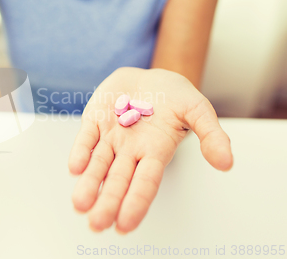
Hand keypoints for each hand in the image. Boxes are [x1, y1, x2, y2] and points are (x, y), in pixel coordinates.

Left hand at [69, 67, 232, 233]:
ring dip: (88, 182)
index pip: (145, 183)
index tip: (125, 225)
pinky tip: (75, 167)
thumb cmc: (174, 97)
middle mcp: (130, 150)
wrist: (150, 77)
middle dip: (107, 202)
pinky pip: (86, 138)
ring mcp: (111, 136)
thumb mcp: (198, 110)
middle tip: (97, 224)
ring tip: (80, 203)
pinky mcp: (94, 120)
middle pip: (118, 180)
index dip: (136, 202)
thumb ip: (211, 135)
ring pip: (98, 164)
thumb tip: (226, 163)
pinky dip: (80, 151)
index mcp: (155, 151)